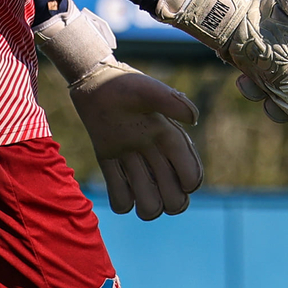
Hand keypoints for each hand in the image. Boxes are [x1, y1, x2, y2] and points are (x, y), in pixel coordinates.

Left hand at [32, 0, 200, 218]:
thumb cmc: (122, 85)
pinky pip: (120, 198)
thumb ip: (170, 102)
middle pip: (175, 198)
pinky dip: (121, 200)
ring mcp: (134, 161)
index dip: (189, 182)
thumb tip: (193, 119)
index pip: (191, 174)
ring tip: (136, 195)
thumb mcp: (147, 90)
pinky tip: (117, 185)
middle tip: (157, 194)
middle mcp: (156, 153)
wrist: (93, 82)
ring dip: (146, 205)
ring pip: (150, 204)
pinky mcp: (111, 164)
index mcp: (170, 138)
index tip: (182, 180)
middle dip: (171, 202)